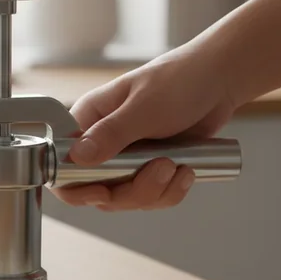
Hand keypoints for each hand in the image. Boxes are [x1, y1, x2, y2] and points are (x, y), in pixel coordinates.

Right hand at [53, 43, 235, 210]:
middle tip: (161, 169)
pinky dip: (169, 192)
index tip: (102, 191)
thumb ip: (111, 133)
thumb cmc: (179, 80)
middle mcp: (99, 142)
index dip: (75, 185)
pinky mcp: (146, 169)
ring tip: (178, 166)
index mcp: (88, 120)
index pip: (61, 163)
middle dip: (131, 191)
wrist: (219, 81)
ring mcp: (123, 159)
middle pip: (96, 190)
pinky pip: (148, 197)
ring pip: (124, 198)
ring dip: (155, 191)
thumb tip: (77, 156)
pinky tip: (186, 171)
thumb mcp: (145, 107)